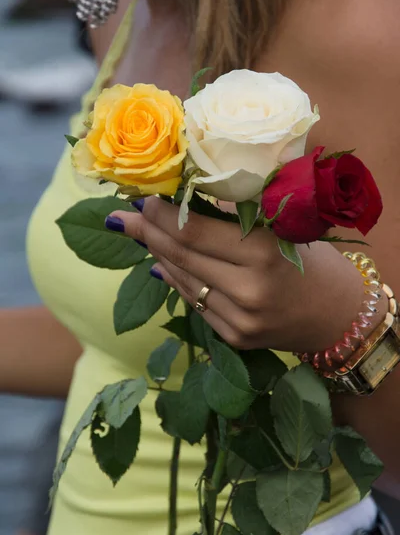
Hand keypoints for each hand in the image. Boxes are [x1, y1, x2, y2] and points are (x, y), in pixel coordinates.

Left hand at [109, 197, 364, 352]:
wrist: (338, 316)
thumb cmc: (314, 262)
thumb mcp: (280, 229)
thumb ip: (233, 219)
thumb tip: (181, 203)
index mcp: (263, 252)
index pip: (193, 230)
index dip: (160, 213)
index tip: (140, 196)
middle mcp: (248, 289)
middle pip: (180, 255)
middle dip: (146, 233)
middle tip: (121, 217)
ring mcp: (239, 319)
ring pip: (182, 280)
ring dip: (158, 255)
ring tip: (140, 235)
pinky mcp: (234, 337)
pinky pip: (194, 302)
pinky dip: (178, 280)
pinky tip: (164, 265)